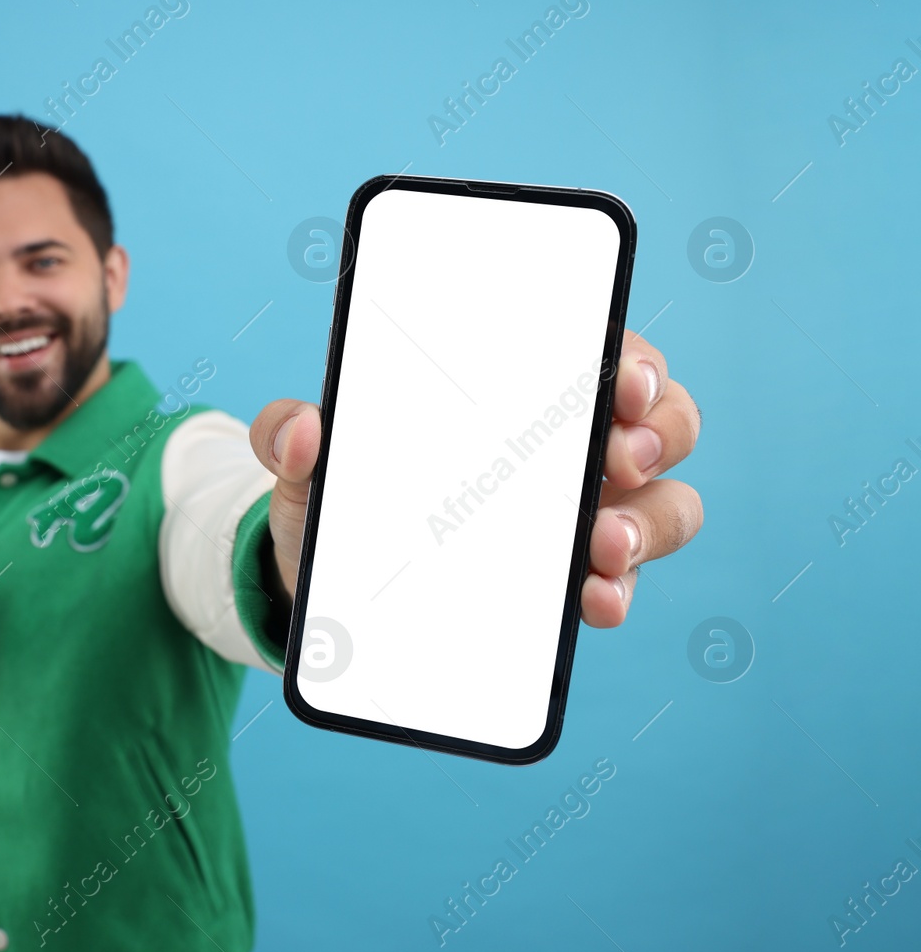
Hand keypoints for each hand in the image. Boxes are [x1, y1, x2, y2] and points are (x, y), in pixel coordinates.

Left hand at [248, 329, 702, 626]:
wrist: (328, 591)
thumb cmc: (336, 499)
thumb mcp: (303, 464)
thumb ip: (287, 436)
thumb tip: (303, 430)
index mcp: (515, 390)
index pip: (600, 349)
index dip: (630, 356)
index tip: (619, 377)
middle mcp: (566, 445)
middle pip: (660, 419)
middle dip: (659, 430)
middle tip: (619, 456)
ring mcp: (579, 515)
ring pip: (664, 504)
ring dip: (649, 522)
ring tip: (603, 546)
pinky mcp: (569, 581)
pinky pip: (620, 581)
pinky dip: (616, 591)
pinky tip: (591, 601)